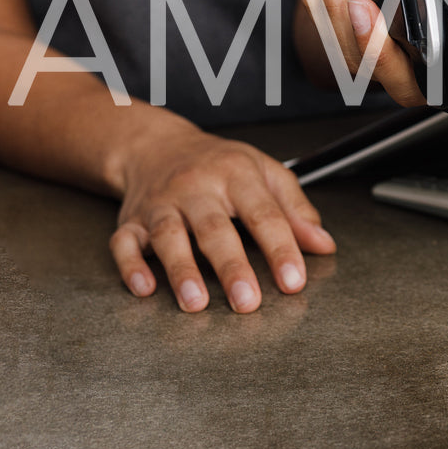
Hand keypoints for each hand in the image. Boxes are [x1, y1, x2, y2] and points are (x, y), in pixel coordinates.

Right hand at [108, 124, 334, 311]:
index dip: (280, 248)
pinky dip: (131, 266)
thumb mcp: (265, 173)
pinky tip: (145, 288)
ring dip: (181, 271)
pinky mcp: (130, 221)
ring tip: (196, 302)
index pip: (264, 213)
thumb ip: (296, 210)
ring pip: (169, 236)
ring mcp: (160, 205)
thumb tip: (324, 245)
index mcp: (236, 175)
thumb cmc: (219, 164)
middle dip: (231, 267)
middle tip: (247, 302)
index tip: (294, 281)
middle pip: (215, 228)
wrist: (157, 146)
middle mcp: (196, 188)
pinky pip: (124, 243)